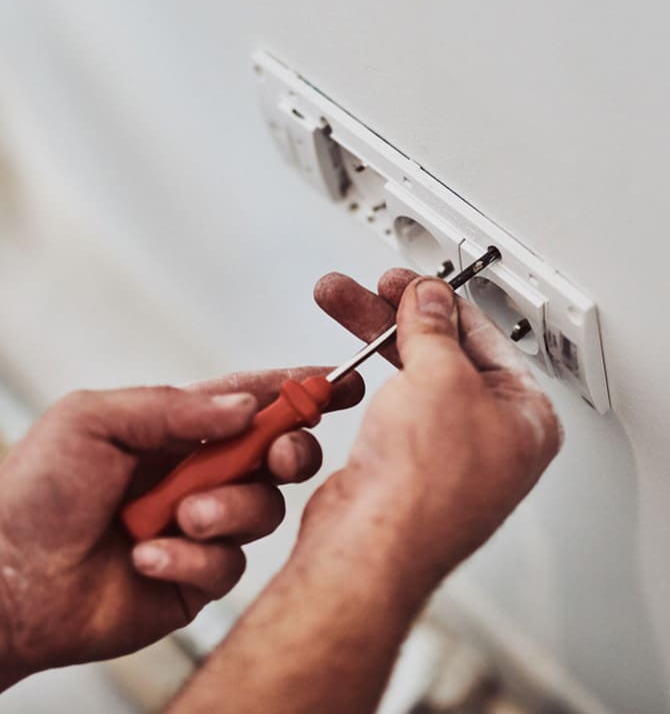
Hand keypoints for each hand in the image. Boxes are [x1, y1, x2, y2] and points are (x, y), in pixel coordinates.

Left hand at [0, 367, 362, 687]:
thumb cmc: (35, 493)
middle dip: (291, 450)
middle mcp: (202, 473)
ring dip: (228, 508)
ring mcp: (206, 524)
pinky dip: (193, 557)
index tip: (338, 382)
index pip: (255, 400)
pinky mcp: (201, 574)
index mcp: (181, 428)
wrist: (4, 584)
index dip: (299, 389)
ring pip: (264, 509)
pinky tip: (149, 556)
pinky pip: (230, 563)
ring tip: (178, 516)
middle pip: (280, 453)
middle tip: (279, 455)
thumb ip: (174, 407)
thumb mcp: (95, 420)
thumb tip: (246, 407)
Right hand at [309, 269, 561, 588]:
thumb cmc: (424, 486)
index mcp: (526, 417)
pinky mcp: (408, 464)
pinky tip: (353, 361)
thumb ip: (434, 328)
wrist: (371, 547)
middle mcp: (492, 437)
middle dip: (401, 315)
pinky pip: (395, 405)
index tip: (413, 281)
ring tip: (342, 302)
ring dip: (377, 337)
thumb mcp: (440, 376)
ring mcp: (448, 453)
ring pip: (415, 375)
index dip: (446, 302)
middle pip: (446, 354)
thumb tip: (430, 298)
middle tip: (372, 288)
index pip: (488, 338)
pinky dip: (374, 378)